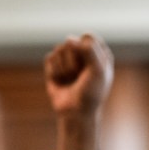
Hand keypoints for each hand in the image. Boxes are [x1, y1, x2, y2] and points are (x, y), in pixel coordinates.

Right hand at [44, 34, 112, 149]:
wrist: (76, 113)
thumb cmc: (91, 93)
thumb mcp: (98, 71)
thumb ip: (89, 50)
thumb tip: (69, 39)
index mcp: (99, 53)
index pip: (88, 37)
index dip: (85, 50)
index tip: (90, 66)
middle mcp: (83, 53)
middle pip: (71, 41)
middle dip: (74, 61)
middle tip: (80, 76)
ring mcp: (68, 59)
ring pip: (59, 49)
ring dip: (65, 68)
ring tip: (71, 80)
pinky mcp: (54, 66)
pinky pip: (50, 58)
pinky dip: (55, 72)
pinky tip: (61, 81)